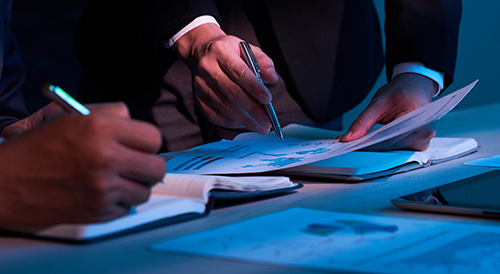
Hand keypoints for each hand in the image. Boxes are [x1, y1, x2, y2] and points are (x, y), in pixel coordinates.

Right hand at [0, 102, 164, 225]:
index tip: (141, 146)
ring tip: (115, 179)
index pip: (153, 137)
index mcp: (100, 128)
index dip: (147, 142)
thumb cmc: (37, 148)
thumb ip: (110, 115)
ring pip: (145, 191)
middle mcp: (105, 158)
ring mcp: (102, 188)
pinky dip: (118, 202)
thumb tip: (135, 123)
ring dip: (134, 186)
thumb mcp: (71, 116)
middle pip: (156, 167)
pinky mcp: (97, 211)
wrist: (5, 182)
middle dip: (148, 166)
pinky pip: (127, 208)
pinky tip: (100, 192)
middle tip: (136, 164)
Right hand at [174, 23, 278, 134]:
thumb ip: (262, 61)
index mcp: (221, 52)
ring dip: (244, 120)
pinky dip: (231, 123)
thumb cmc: (228, 51)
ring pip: (224, 107)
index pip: (239, 72)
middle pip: (232, 93)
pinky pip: (214, 115)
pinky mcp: (198, 98)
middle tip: (267, 122)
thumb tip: (272, 78)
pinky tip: (244, 124)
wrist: (199, 51)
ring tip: (261, 127)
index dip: (254, 88)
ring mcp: (200, 85)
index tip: (268, 100)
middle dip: (253, 110)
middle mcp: (208, 68)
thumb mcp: (246, 48)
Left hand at [339, 73, 436, 150]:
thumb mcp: (379, 102)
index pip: (389, 141)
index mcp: (418, 121)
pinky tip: (375, 143)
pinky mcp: (418, 145)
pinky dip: (385, 148)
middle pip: (391, 149)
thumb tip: (348, 138)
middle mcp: (424, 135)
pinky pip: (398, 151)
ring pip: (394, 153)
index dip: (368, 145)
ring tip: (363, 142)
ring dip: (377, 149)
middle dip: (370, 147)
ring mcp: (423, 142)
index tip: (351, 146)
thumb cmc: (401, 91)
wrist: (415, 87)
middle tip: (351, 144)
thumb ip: (363, 121)